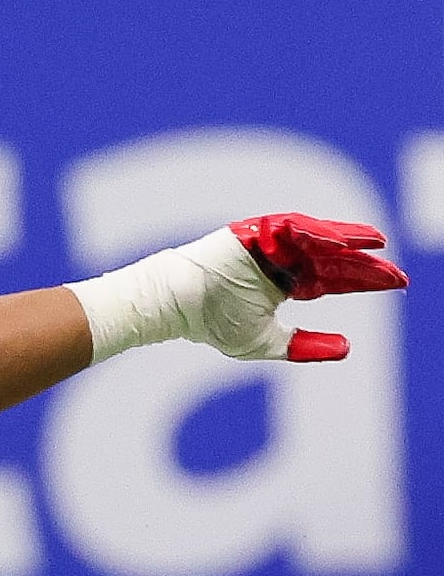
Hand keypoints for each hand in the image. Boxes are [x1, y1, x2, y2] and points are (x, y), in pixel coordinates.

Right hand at [229, 213, 408, 358]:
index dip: (364, 280)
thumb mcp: (268, 342)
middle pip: (332, 258)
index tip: (398, 282)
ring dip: (348, 239)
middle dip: (365, 263)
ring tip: (376, 242)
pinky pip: (293, 227)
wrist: (176, 305)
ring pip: (318, 238)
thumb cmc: (212, 323)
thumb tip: (347, 348)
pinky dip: (318, 232)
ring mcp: (268, 244)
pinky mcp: (256, 231)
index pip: (333, 279)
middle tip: (397, 272)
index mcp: (283, 284)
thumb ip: (305, 346)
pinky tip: (342, 241)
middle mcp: (281, 261)